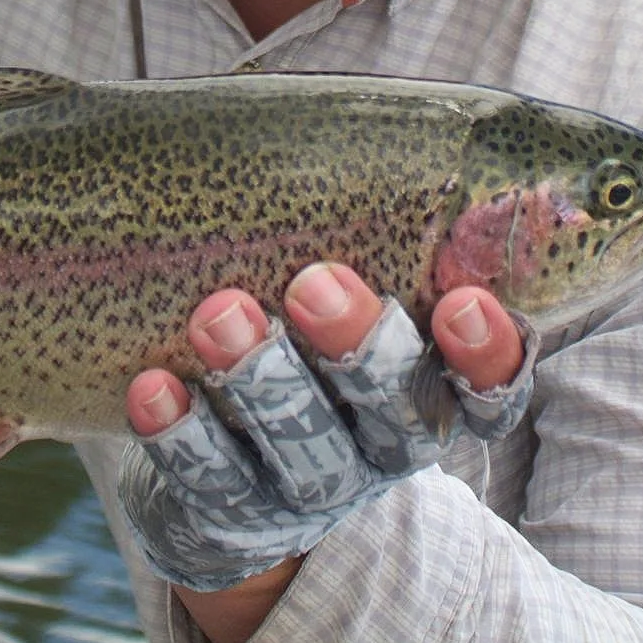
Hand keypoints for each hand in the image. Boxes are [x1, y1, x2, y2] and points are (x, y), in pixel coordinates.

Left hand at [115, 263, 529, 642]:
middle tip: (314, 284)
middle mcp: (382, 451)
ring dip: (262, 378)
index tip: (461, 300)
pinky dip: (182, 433)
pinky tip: (152, 387)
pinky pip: (212, 480)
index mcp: (429, 396)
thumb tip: (347, 125)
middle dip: (358, 346)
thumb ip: (365, 247)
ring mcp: (310, 492)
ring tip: (219, 315)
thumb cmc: (301, 350)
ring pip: (301, 444)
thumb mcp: (348, 307)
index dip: (486, 354)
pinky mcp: (234, 516)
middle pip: (394, 411)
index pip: (489, 390)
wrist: (231, 489)